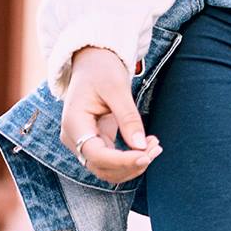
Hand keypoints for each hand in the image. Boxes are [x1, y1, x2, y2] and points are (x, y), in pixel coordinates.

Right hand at [60, 45, 161, 182]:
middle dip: (130, 164)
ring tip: (155, 146)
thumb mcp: (116, 88)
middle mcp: (74, 138)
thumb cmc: (101, 70)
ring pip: (107, 168)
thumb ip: (127, 117)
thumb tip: (141, 146)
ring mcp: (83, 142)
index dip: (120, 161)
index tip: (145, 156)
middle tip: (156, 148)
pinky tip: (148, 144)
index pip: (95, 154)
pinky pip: (112, 159)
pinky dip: (131, 157)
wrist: (92, 62)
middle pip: (101, 167)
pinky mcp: (96, 141)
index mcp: (74, 123)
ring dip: (132, 164)